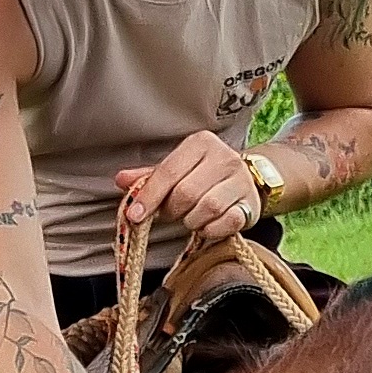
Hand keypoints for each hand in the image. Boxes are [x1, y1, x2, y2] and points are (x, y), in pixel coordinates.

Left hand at [118, 130, 260, 252]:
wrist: (247, 180)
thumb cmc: (204, 175)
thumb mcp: (176, 169)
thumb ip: (149, 176)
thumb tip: (120, 180)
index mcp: (201, 143)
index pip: (169, 171)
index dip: (149, 195)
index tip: (135, 215)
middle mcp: (225, 157)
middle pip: (186, 192)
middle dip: (172, 210)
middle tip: (171, 214)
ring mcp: (241, 180)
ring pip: (207, 208)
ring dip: (191, 220)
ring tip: (190, 218)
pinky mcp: (251, 204)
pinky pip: (227, 222)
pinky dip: (211, 229)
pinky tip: (206, 225)